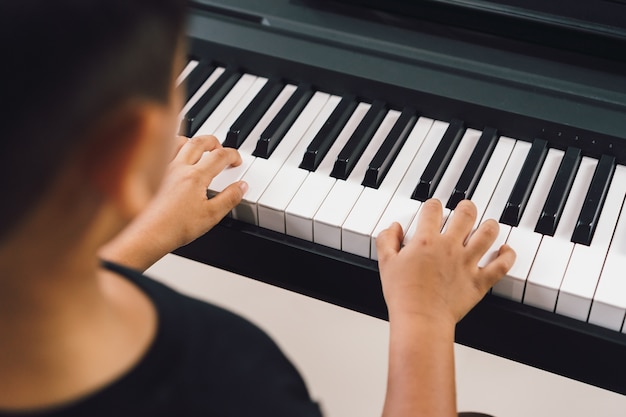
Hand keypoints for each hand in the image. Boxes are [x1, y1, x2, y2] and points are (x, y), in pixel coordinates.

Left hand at [100, 135, 246, 270]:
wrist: (149, 234)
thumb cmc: (175, 227)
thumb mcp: (212, 216)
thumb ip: (230, 198)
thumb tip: (242, 187)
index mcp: (196, 176)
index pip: (220, 156)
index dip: (233, 155)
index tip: (237, 160)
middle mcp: (179, 167)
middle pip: (200, 142)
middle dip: (215, 142)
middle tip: (221, 149)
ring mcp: (163, 169)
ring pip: (179, 142)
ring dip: (193, 142)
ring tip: (199, 149)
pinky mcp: (152, 175)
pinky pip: (162, 153)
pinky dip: (173, 148)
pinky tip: (175, 156)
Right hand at [376, 199, 514, 326]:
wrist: (420, 319)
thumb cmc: (403, 295)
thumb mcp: (386, 263)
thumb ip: (387, 240)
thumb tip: (394, 227)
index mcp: (426, 240)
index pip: (433, 209)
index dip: (433, 204)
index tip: (433, 208)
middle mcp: (449, 247)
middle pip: (466, 214)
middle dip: (466, 207)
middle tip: (466, 208)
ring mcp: (467, 263)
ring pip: (488, 233)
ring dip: (490, 225)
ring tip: (488, 224)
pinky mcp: (479, 281)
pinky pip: (501, 265)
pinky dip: (507, 255)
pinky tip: (506, 250)